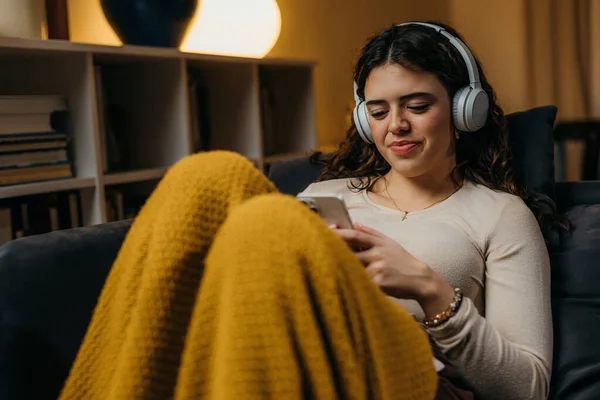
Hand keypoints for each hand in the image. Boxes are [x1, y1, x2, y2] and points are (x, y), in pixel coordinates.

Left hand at [333, 222, 455, 316]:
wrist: (420, 279)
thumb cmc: (403, 261)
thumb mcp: (390, 243)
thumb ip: (371, 233)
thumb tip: (354, 224)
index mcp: (378, 243)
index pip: (354, 236)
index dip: (338, 233)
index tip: (324, 232)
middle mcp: (378, 254)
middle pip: (349, 253)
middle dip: (334, 253)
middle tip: (316, 252)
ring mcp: (378, 269)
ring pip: (353, 269)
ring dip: (340, 269)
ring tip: (324, 270)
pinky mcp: (380, 284)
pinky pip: (360, 283)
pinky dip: (351, 283)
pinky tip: (342, 284)